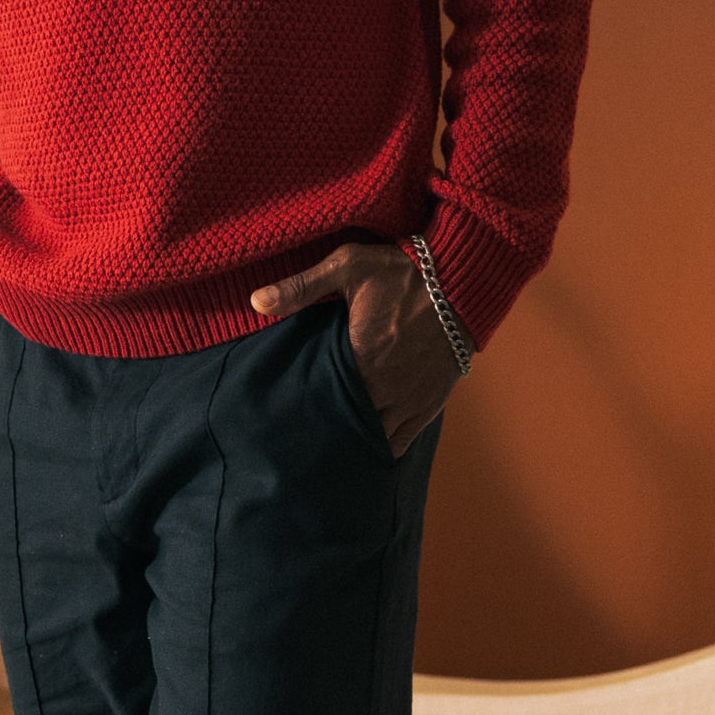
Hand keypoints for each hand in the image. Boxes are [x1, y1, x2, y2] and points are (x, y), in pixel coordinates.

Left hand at [251, 242, 461, 454]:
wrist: (460, 279)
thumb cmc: (401, 269)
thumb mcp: (347, 266)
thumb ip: (300, 287)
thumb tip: (255, 301)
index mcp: (360, 357)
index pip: (322, 397)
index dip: (304, 406)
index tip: (287, 412)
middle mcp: (385, 386)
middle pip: (346, 420)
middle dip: (326, 425)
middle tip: (302, 434)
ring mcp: (409, 398)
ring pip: (373, 435)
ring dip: (353, 437)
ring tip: (329, 443)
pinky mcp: (429, 402)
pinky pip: (403, 439)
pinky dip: (383, 446)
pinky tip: (365, 448)